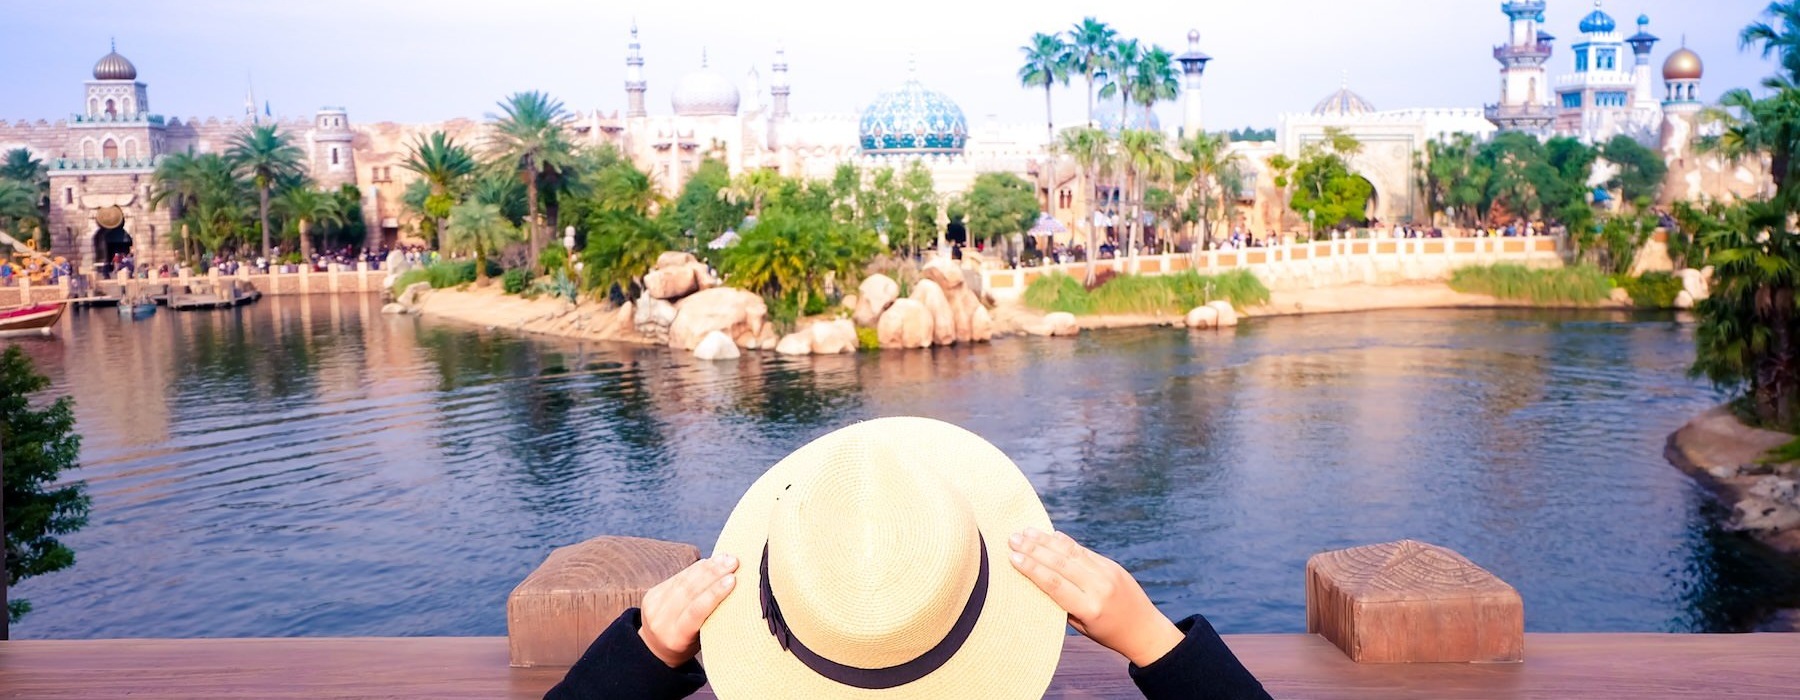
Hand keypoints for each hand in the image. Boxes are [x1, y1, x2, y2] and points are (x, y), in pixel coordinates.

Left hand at [637, 553, 738, 667]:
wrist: (654, 648)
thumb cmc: (686, 646)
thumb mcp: (700, 642)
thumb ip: (711, 621)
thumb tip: (735, 597)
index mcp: (676, 638)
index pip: (696, 611)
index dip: (714, 594)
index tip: (733, 579)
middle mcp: (661, 621)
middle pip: (689, 591)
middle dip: (713, 573)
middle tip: (733, 562)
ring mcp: (653, 606)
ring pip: (683, 581)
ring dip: (707, 567)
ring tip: (725, 558)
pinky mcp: (651, 593)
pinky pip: (676, 577)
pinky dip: (695, 568)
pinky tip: (710, 561)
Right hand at [1008, 528, 1183, 667]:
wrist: (1145, 629)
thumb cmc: (1107, 633)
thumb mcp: (1081, 626)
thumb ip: (1062, 603)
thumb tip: (1038, 578)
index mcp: (1089, 609)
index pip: (1055, 584)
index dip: (1032, 569)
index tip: (1013, 558)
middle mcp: (1099, 588)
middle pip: (1060, 564)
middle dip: (1034, 549)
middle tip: (1013, 539)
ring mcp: (1108, 573)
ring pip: (1072, 552)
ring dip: (1046, 541)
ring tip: (1026, 532)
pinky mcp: (1112, 565)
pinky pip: (1084, 551)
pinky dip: (1065, 542)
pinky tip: (1049, 535)